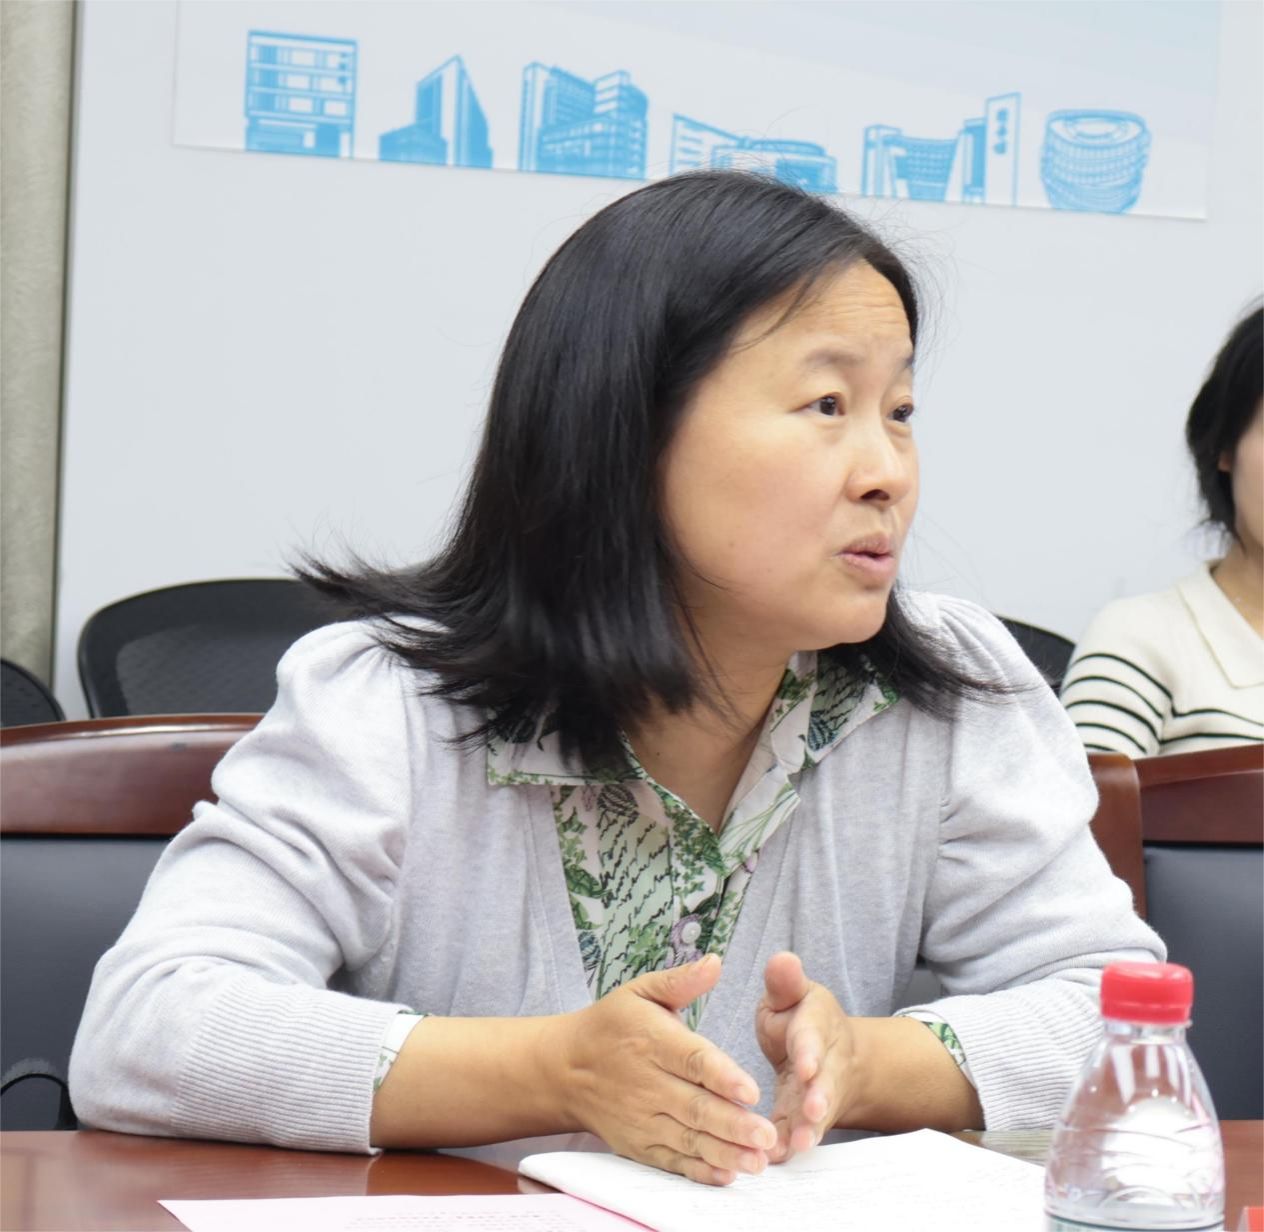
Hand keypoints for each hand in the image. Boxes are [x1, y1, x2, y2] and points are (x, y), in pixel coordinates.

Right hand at [556, 954, 776, 1185]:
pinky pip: (671, 1161)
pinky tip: (725, 1175)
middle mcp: (646, 1083)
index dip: (722, 1076)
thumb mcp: (640, 991)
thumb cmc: (611, 1024)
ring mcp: (641, 1118)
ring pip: (688, 1138)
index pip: (692, 1060)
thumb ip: (681, 980)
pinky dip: (698, 1171)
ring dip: (724, 1152)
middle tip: (768, 1136)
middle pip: (695, 1106)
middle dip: (733, 1124)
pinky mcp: (638, 1145)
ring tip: (758, 1161)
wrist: (565, 1068)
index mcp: (652, 1041)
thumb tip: (716, 961)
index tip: (752, 1090)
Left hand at [755, 951, 857, 1162]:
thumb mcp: (791, 995)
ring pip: (817, 1114)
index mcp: (815, 1025)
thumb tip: (782, 957)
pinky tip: (776, 1158)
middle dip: (819, 1097)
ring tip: (799, 1145)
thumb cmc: (797, 1018)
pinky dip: (790, 1146)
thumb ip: (785, 982)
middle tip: (812, 1113)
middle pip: (824, 1081)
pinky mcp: (806, 1119)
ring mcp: (817, 1095)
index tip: (806, 1066)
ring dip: (810, 1129)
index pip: (811, 1038)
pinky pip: (800, 1133)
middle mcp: (823, 1063)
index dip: (809, 1051)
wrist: (828, 1055)